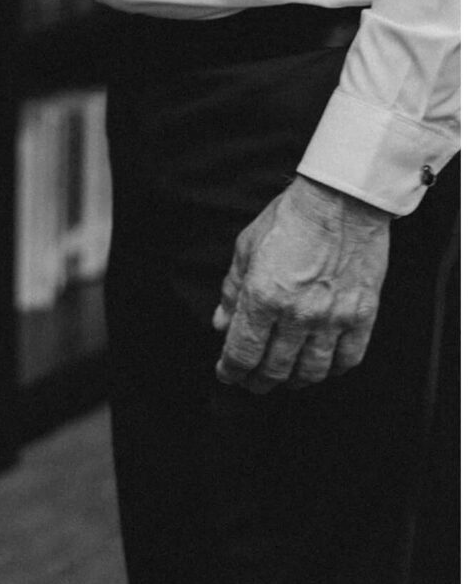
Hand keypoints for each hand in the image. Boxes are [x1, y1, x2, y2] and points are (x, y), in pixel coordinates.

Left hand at [213, 172, 390, 391]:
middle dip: (258, 382)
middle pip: (275, 368)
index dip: (231, 370)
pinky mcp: (362, 316)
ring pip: (311, 371)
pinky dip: (332, 370)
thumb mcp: (246, 248)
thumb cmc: (292, 217)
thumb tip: (221, 323)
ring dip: (293, 382)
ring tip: (285, 379)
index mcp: (263, 296)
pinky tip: (322, 367)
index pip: (242, 352)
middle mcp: (297, 314)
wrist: (341, 201)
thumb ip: (232, 291)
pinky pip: (347, 359)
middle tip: (252, 382)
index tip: (227, 373)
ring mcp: (333, 318)